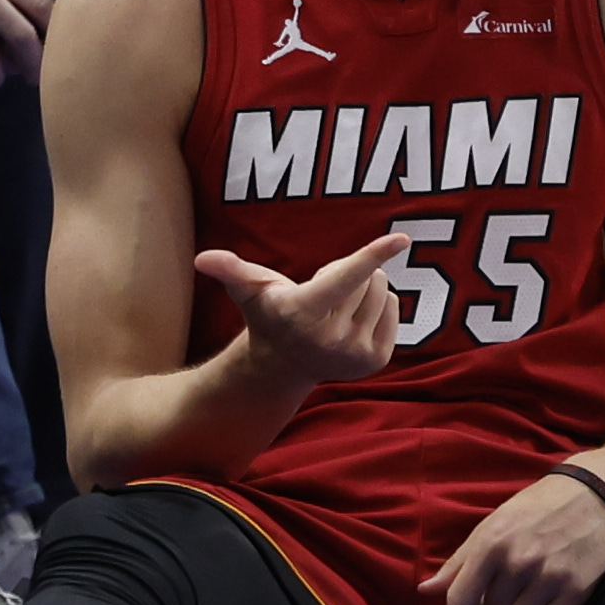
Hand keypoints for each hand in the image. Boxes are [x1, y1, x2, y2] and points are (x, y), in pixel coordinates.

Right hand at [195, 233, 408, 389]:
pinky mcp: (376, 361)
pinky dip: (377, 305)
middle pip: (369, 277)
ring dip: (365, 287)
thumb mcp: (249, 289)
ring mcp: (356, 353)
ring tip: (335, 305)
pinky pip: (394, 309)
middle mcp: (332, 337)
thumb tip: (202, 258)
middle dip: (350, 273)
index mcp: (304, 312)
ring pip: (383, 290)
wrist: (283, 366)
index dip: (373, 255)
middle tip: (323, 293)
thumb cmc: (269, 314)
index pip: (346, 278)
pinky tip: (350, 320)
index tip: (402, 238)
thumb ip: (230, 270)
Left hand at [417, 470, 604, 604]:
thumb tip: (424, 591)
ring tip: (526, 601)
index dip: (466, 600)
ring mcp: (549, 577)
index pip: (459, 602)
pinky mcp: (576, 590)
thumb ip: (458, 562)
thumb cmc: (535, 508)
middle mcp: (519, 562)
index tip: (478, 591)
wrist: (592, 493)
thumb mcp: (491, 525)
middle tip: (508, 590)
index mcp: (492, 543)